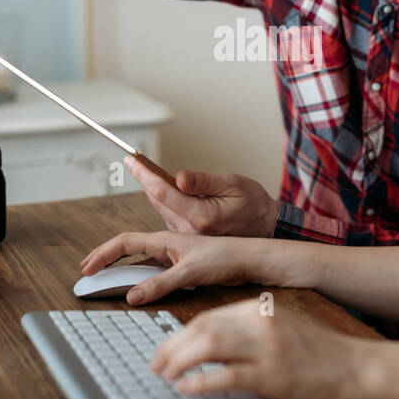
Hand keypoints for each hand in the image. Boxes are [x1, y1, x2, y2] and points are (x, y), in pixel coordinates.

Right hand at [79, 230, 261, 304]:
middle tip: (86, 272)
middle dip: (105, 260)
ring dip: (121, 271)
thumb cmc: (224, 258)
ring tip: (105, 281)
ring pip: (139, 263)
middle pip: (126, 251)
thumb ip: (161, 284)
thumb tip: (133, 296)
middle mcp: (165, 246)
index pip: (124, 243)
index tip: (87, 269)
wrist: (248, 259)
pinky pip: (152, 274)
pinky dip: (139, 281)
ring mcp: (172, 257)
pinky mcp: (181, 269)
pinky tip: (136, 290)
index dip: (102, 255)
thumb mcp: (189, 272)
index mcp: (163, 240)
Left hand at [125, 154, 277, 237]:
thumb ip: (203, 182)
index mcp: (202, 216)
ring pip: (161, 208)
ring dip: (154, 189)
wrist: (266, 228)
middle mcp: (191, 230)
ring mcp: (189, 236)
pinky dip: (164, 200)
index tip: (131, 161)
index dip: (144, 175)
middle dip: (145, 179)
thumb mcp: (232, 184)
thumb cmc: (253, 204)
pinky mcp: (189, 237)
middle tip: (134, 162)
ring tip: (146, 171)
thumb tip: (179, 177)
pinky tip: (163, 188)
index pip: (163, 192)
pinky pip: (169, 215)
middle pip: (158, 200)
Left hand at [149, 299, 368, 398]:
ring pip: (209, 345)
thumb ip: (247, 330)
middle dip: (171, 346)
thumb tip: (206, 344)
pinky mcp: (274, 374)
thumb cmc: (318, 353)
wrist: (355, 367)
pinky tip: (187, 388)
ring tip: (166, 376)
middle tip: (156, 365)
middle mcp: (262, 322)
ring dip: (179, 361)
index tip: (165, 349)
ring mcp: (268, 347)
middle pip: (202, 327)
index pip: (207, 316)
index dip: (179, 334)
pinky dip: (201, 381)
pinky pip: (227, 375)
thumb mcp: (279, 328)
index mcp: (261, 308)